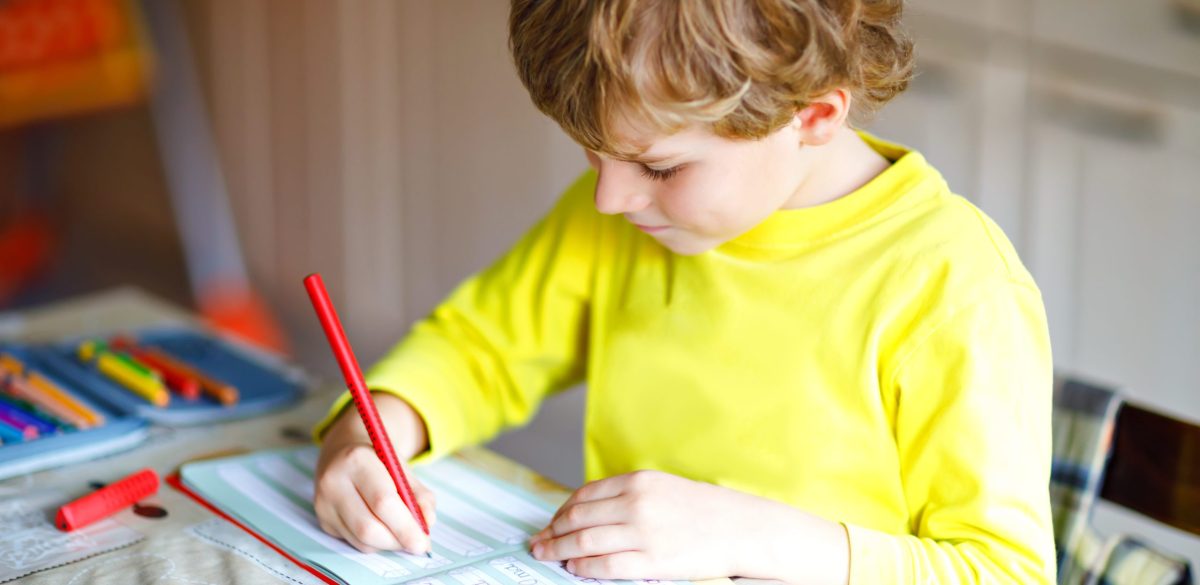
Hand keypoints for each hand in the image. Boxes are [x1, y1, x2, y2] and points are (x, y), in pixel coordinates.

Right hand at [313, 393, 436, 554]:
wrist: (343, 453)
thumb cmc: (379, 462)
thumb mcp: (402, 469)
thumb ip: (419, 495)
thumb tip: (428, 522)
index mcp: (357, 460)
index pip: (382, 502)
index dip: (405, 527)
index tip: (423, 543)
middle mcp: (334, 482)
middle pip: (368, 527)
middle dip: (397, 540)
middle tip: (417, 543)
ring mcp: (324, 504)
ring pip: (361, 540)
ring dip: (388, 543)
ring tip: (402, 533)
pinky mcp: (323, 520)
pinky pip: (354, 542)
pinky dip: (375, 542)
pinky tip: (382, 528)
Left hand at [528, 470, 848, 583]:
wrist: (743, 528)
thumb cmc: (706, 510)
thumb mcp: (663, 488)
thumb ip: (628, 495)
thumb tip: (589, 512)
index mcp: (639, 481)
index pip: (585, 494)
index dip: (561, 510)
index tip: (551, 521)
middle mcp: (637, 503)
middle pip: (578, 517)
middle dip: (552, 531)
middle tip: (537, 541)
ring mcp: (644, 533)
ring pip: (585, 541)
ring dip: (558, 549)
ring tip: (546, 554)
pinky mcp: (652, 560)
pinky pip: (606, 565)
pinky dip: (583, 567)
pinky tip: (573, 568)